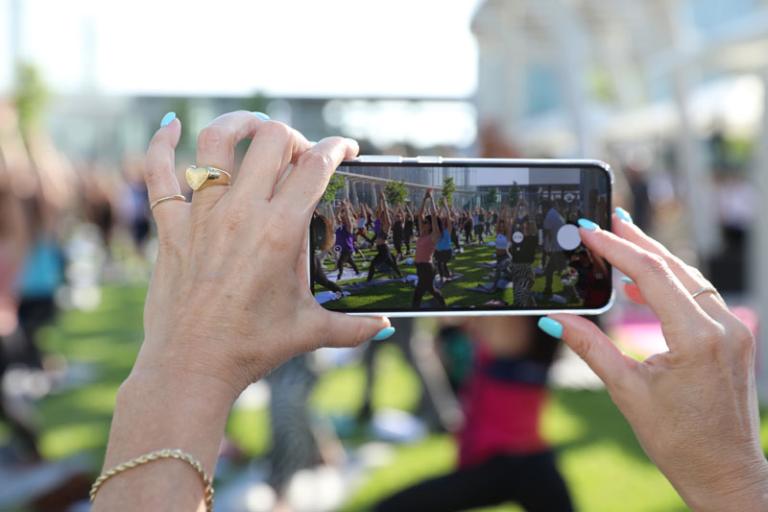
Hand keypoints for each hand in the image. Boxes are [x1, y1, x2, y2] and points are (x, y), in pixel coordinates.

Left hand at [138, 111, 389, 398]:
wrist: (191, 368)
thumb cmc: (252, 348)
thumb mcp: (310, 332)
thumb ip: (354, 327)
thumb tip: (386, 327)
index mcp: (280, 232)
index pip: (315, 167)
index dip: (336, 148)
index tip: (345, 149)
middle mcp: (241, 213)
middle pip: (271, 140)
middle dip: (293, 137)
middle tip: (300, 156)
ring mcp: (202, 216)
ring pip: (216, 142)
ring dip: (238, 123)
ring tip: (252, 126)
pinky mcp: (171, 228)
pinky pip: (157, 174)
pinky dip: (160, 145)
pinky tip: (170, 127)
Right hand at [541, 212, 767, 510]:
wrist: (725, 472)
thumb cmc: (680, 441)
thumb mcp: (627, 391)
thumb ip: (590, 347)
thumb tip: (556, 319)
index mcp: (696, 338)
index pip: (651, 275)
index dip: (617, 248)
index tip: (590, 231)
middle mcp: (721, 327)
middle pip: (674, 266)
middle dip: (637, 241)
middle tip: (607, 219)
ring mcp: (733, 331)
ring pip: (690, 278)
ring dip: (654, 259)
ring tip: (620, 243)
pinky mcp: (732, 339)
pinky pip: (699, 297)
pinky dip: (670, 284)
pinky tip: (643, 285)